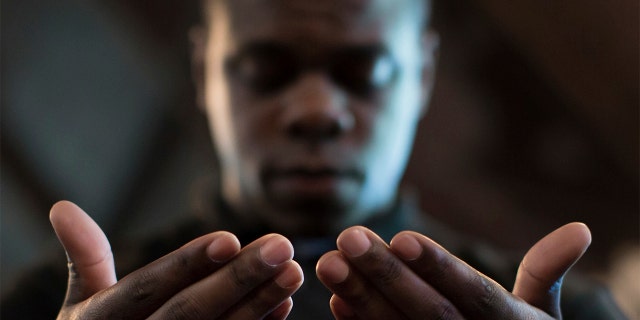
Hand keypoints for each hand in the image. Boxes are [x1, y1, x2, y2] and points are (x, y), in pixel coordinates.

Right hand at [49, 201, 302, 318]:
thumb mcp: (82, 306)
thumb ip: (84, 259)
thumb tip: (61, 206)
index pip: (148, 289)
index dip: (188, 265)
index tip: (229, 237)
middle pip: (191, 312)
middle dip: (238, 279)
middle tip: (283, 245)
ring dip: (258, 303)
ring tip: (293, 270)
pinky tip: (283, 303)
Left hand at [316, 223, 590, 318]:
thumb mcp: (541, 314)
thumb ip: (545, 273)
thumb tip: (581, 229)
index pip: (473, 294)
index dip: (440, 268)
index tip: (402, 237)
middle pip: (427, 312)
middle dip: (387, 276)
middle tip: (347, 237)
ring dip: (360, 298)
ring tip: (328, 262)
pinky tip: (335, 302)